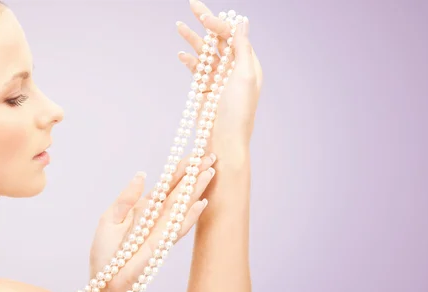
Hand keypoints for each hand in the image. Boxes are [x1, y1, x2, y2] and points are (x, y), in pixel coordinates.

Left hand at [88, 153, 216, 291]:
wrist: (105, 281)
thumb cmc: (107, 252)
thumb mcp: (110, 219)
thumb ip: (126, 198)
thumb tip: (142, 175)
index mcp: (145, 208)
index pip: (167, 185)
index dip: (180, 169)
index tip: (195, 154)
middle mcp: (157, 218)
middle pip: (179, 192)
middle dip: (194, 174)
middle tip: (211, 156)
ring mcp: (161, 231)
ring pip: (182, 206)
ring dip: (196, 190)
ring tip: (209, 173)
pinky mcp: (160, 246)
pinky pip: (177, 228)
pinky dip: (189, 216)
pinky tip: (201, 203)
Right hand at [177, 0, 262, 153]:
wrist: (224, 141)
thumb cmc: (238, 112)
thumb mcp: (245, 76)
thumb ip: (242, 48)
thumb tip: (242, 22)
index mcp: (248, 64)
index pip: (232, 35)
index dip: (218, 24)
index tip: (203, 18)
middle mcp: (233, 69)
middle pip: (218, 39)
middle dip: (205, 22)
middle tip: (192, 3)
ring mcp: (218, 79)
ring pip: (204, 53)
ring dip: (192, 39)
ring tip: (179, 25)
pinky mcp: (204, 90)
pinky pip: (196, 71)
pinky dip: (189, 61)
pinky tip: (181, 54)